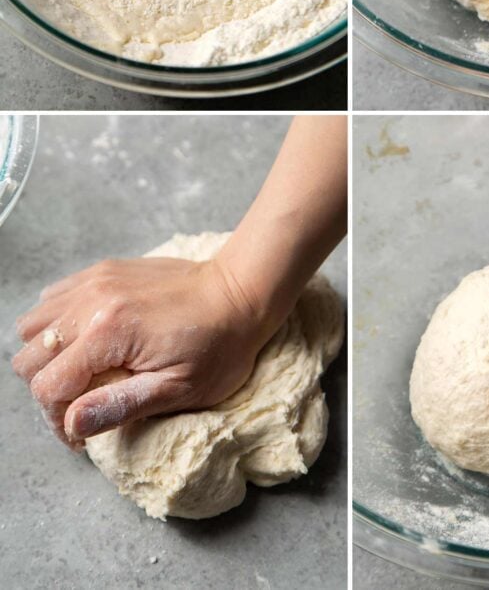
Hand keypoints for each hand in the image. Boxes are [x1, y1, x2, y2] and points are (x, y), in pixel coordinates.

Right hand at [13, 254, 263, 447]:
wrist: (242, 291)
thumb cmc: (219, 346)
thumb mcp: (179, 389)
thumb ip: (120, 406)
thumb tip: (71, 424)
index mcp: (108, 332)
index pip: (47, 387)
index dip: (58, 420)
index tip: (84, 433)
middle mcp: (92, 300)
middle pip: (31, 356)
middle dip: (49, 390)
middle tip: (83, 405)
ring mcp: (95, 280)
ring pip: (34, 325)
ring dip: (49, 355)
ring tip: (83, 372)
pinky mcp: (103, 270)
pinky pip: (54, 297)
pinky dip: (58, 323)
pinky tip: (87, 339)